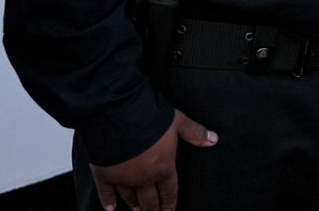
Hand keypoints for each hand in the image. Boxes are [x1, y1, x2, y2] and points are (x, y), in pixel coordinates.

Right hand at [90, 108, 216, 210]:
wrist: (120, 116)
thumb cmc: (151, 117)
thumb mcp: (178, 122)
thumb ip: (195, 133)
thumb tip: (214, 139)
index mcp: (163, 167)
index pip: (169, 190)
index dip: (170, 202)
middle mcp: (143, 178)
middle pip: (150, 199)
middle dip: (153, 208)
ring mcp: (122, 178)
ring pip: (129, 197)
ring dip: (134, 204)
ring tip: (137, 209)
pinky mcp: (104, 174)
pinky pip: (106, 192)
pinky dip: (107, 201)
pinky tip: (110, 208)